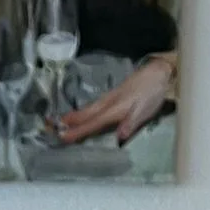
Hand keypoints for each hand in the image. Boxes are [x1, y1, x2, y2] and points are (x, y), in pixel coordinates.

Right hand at [56, 52, 175, 145]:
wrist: (159, 73)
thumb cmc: (153, 93)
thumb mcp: (145, 110)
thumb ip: (131, 123)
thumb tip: (119, 136)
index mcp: (114, 109)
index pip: (92, 123)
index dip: (77, 131)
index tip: (62, 136)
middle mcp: (108, 103)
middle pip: (85, 114)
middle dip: (68, 121)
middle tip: (50, 127)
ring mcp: (109, 99)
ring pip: (88, 110)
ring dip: (73, 116)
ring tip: (59, 122)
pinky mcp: (113, 97)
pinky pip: (94, 107)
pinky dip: (83, 112)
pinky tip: (82, 115)